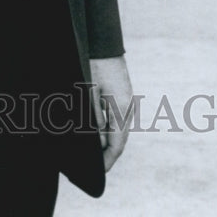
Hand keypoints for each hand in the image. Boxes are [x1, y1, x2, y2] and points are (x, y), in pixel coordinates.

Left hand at [89, 56, 132, 171]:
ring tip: (92, 153)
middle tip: (91, 166)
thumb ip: (93, 119)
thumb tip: (98, 142)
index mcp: (121, 110)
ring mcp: (127, 103)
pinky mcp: (123, 98)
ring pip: (117, 131)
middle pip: (118, 141)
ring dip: (106, 142)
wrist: (104, 44)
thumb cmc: (94, 65)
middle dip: (106, 154)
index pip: (116, 146)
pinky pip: (116, 120)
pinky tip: (96, 133)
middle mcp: (128, 110)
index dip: (107, 161)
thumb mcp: (88, 93)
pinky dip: (107, 130)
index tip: (98, 173)